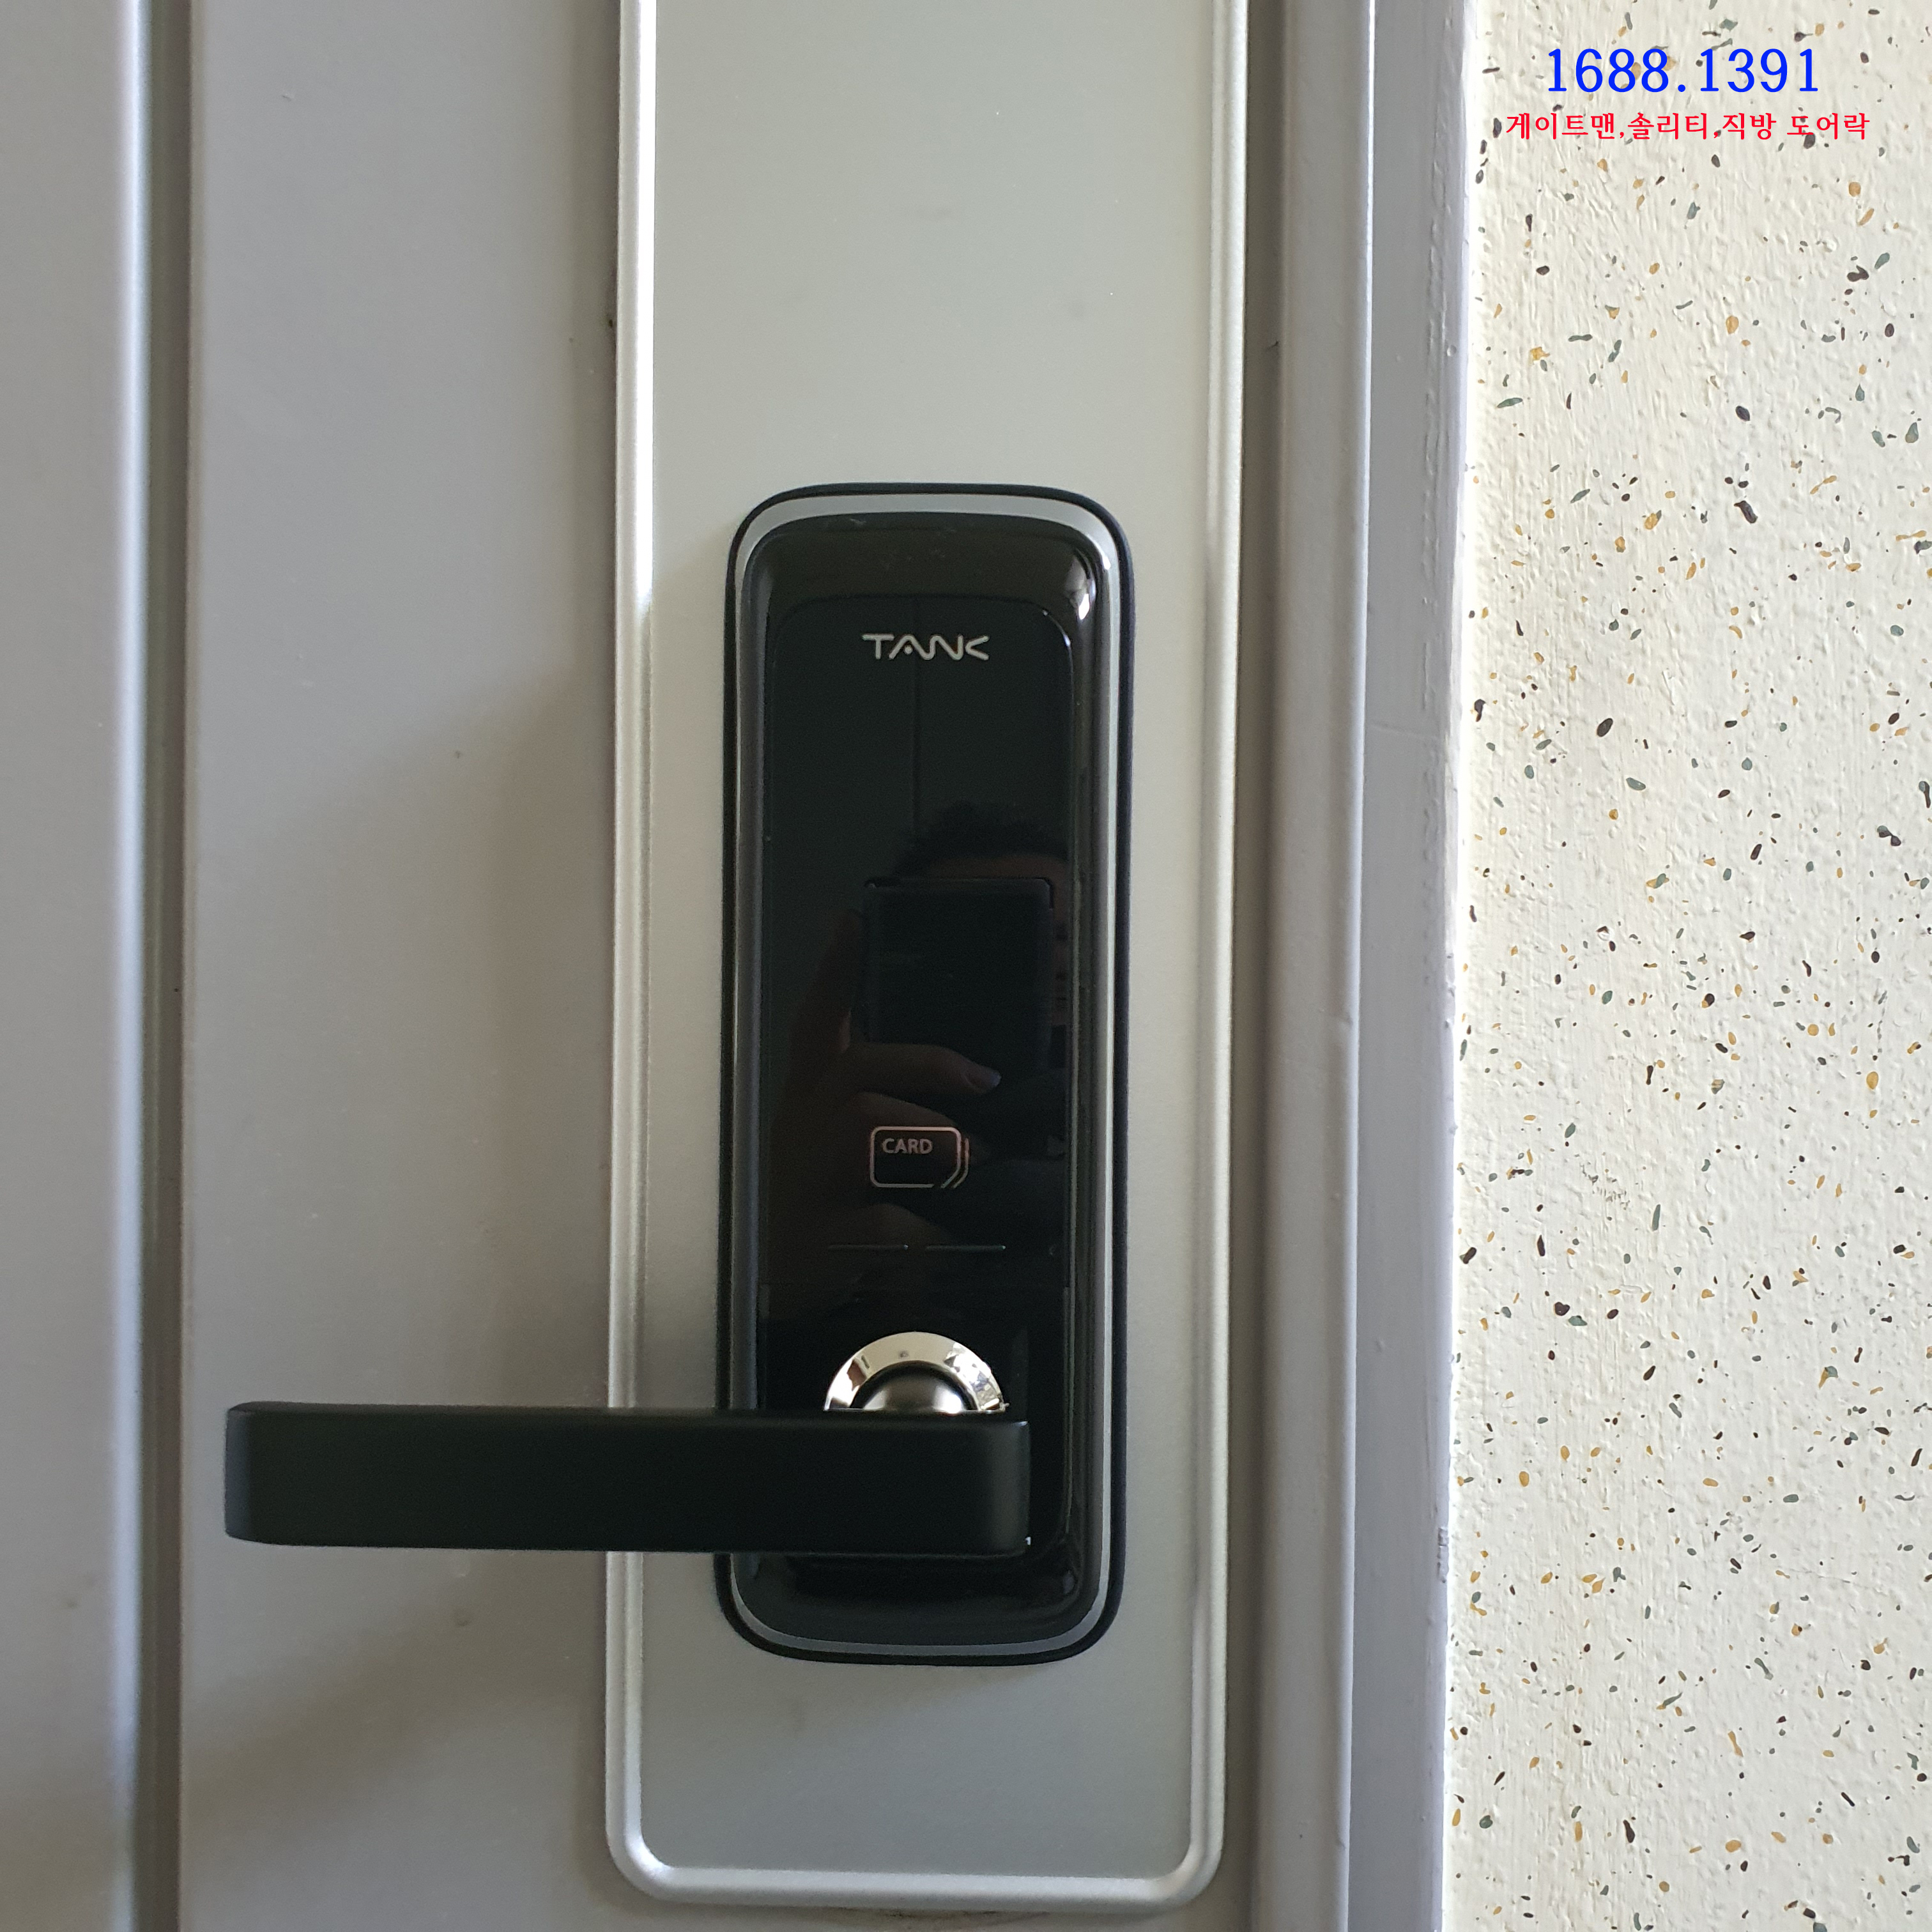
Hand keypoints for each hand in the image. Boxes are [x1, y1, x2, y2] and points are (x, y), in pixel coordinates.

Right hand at [765, 914, 998, 1305]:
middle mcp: (801, 1135)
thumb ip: (896, 1118)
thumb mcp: (852, 1159)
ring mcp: (805, 1187)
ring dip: (933, 1136)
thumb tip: (976, 1092)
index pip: (815, 1025)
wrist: (789, 1310)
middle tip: (982, 1080)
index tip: (850, 920)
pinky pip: (881, 1220)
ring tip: (972, 1162)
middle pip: (855, 1067)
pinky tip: (947, 1239)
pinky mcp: (818, 1243)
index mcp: (810, 1107)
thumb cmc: (832, 1220)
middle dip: (926, 1063)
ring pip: (864, 1124)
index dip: (833, 973)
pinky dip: (926, 1229)